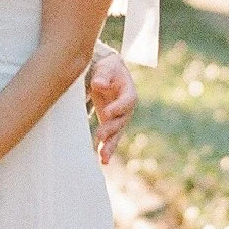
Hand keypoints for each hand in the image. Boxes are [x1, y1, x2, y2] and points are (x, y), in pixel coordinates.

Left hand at [86, 48, 136, 163]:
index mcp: (129, 92)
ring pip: (117, 133)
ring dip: (110, 145)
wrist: (108, 74)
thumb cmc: (108, 69)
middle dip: (111, 129)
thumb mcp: (106, 68)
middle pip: (121, 120)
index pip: (127, 101)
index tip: (106, 113)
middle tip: (100, 135)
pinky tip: (103, 161)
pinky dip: (107, 149)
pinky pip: (111, 138)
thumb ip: (103, 75)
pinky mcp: (111, 125)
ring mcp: (120, 118)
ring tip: (103, 157)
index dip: (117, 108)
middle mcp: (127, 108)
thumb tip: (98, 84)